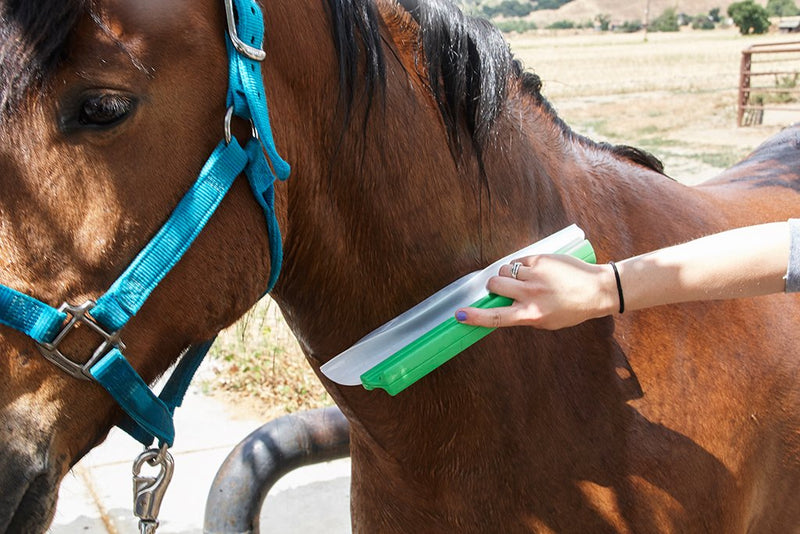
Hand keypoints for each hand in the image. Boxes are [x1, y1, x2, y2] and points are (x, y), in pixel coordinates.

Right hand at [455, 254, 617, 329]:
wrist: (597, 290)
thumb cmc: (571, 309)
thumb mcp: (545, 321)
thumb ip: (522, 314)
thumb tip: (500, 304)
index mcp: (531, 315)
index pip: (496, 317)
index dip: (475, 316)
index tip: (459, 315)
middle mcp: (530, 295)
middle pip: (494, 284)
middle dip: (495, 285)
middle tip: (507, 288)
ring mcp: (535, 275)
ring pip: (504, 270)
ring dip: (509, 274)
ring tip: (526, 279)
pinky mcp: (540, 259)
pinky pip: (518, 260)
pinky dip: (522, 266)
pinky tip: (537, 271)